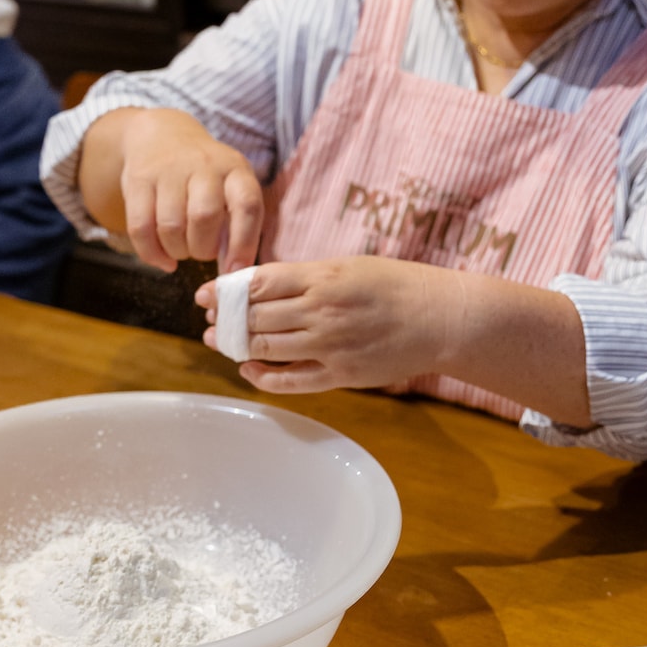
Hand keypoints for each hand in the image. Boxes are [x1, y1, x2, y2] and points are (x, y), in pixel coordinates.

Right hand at [84, 109, 263, 272]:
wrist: (161, 135)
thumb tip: (236, 271)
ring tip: (182, 249)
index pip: (246, 206)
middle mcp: (204, 165)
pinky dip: (151, 253)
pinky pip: (140, 227)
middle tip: (201, 251)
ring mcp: (169, 170)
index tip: (235, 270)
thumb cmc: (206, 176)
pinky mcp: (139, 180)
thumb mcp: (231, 185)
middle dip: (202, 249)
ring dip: (177, 251)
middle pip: (204, 218)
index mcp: (235, 169)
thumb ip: (238, 222)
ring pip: (171, 226)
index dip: (243, 243)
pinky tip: (162, 258)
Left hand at [195, 256, 455, 392]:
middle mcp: (322, 311)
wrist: (440, 318)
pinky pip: (291, 380)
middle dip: (225, 319)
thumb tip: (262, 286)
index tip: (206, 294)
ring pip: (266, 347)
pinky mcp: (341, 374)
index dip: (225, 290)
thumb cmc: (396, 285)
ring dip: (236, 345)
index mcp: (323, 278)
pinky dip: (263, 376)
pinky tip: (249, 368)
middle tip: (209, 319)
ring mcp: (331, 345)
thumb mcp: (349, 266)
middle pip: (255, 317)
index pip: (258, 284)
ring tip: (219, 341)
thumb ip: (307, 277)